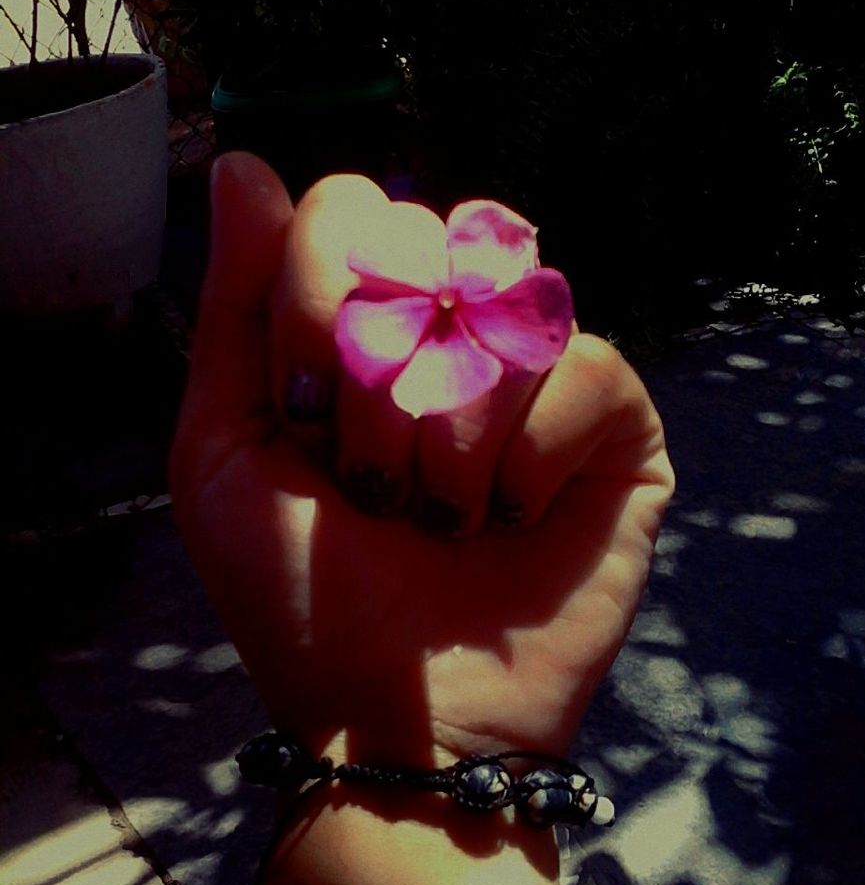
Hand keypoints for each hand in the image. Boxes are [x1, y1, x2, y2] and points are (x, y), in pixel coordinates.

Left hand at [170, 153, 673, 770]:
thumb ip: (233, 309)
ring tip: (446, 517)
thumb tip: (245, 161)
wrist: (404, 722)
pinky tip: (515, 520)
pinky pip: (590, 368)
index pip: (352, 211)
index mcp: (366, 327)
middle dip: (386, 376)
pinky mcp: (619, 430)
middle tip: (377, 482)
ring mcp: (543, 380)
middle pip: (438, 238)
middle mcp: (459, 335)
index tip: (308, 418)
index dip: (319, 303)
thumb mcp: (226, 454)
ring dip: (455, 431)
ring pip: (515, 304)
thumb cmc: (305, 598)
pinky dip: (534, 457)